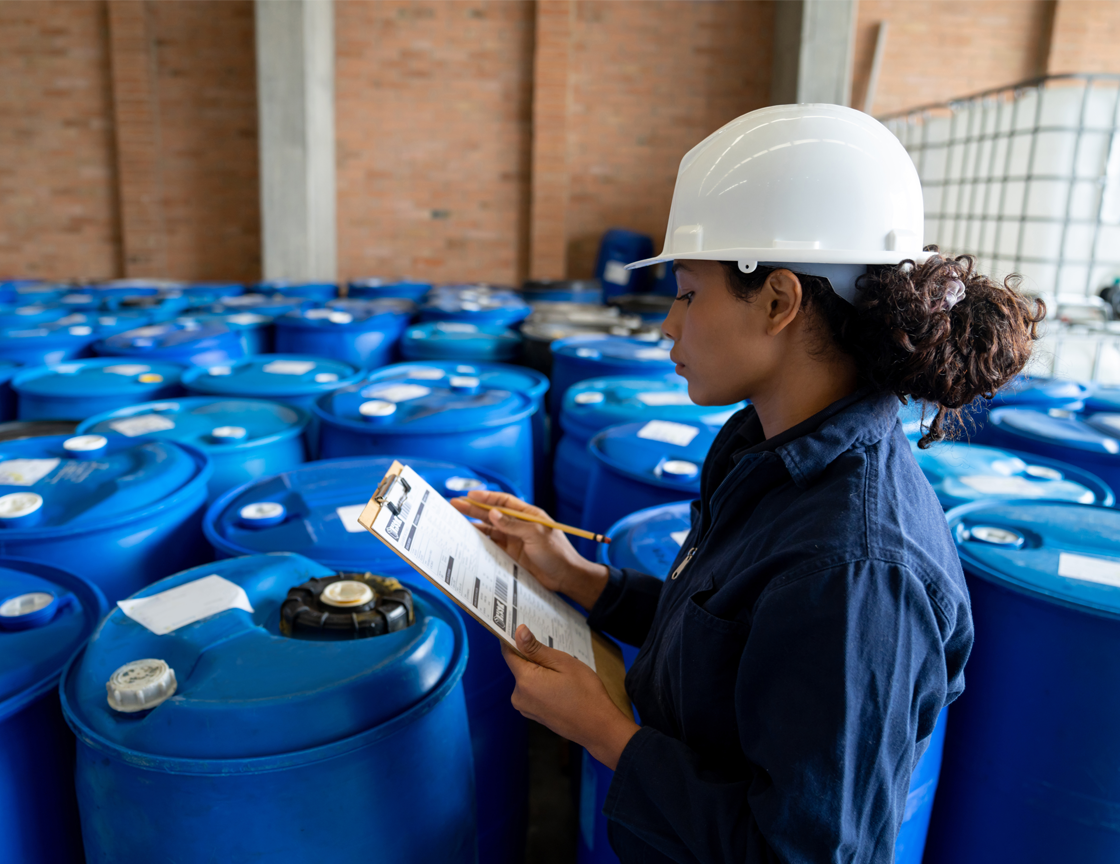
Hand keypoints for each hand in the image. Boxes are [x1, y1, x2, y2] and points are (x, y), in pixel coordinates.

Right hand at [451, 490, 608, 609]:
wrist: (565, 578)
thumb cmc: (557, 553)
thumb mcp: (536, 535)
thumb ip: (513, 524)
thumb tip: (492, 513)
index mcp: (528, 515)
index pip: (504, 501)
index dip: (487, 497)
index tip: (470, 495)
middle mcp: (519, 526)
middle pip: (493, 515)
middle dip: (474, 509)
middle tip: (455, 504)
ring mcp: (514, 541)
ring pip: (490, 530)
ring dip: (474, 525)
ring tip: (456, 520)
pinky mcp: (510, 555)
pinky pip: (492, 546)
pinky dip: (480, 542)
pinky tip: (468, 538)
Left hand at [503, 624, 639, 770]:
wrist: (598, 727)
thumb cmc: (585, 692)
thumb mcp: (563, 663)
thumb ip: (536, 648)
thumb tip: (518, 631)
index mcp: (525, 680)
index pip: (509, 652)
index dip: (514, 638)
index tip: (522, 627)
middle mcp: (519, 696)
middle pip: (520, 666)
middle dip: (534, 658)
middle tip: (557, 658)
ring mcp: (526, 708)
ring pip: (527, 679)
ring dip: (540, 672)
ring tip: (563, 676)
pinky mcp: (533, 715)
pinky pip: (533, 692)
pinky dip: (543, 685)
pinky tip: (561, 688)